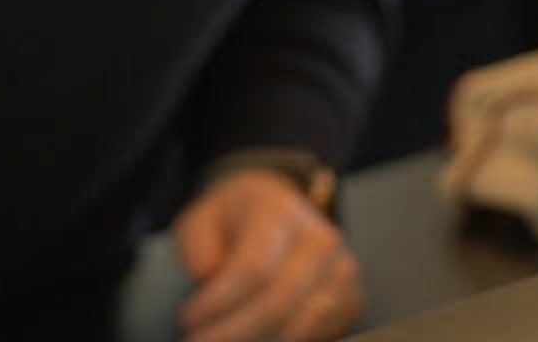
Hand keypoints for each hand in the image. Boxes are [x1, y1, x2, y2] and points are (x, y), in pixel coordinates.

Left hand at [173, 168, 364, 341]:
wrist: (277, 210)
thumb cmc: (233, 220)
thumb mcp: (202, 219)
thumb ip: (198, 247)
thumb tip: (208, 277)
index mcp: (281, 212)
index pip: (253, 268)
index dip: (218, 302)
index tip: (187, 318)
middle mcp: (320, 240)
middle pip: (277, 303)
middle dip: (232, 333)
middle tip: (195, 341)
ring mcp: (341, 272)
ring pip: (297, 327)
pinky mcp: (350, 300)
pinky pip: (316, 336)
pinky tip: (250, 341)